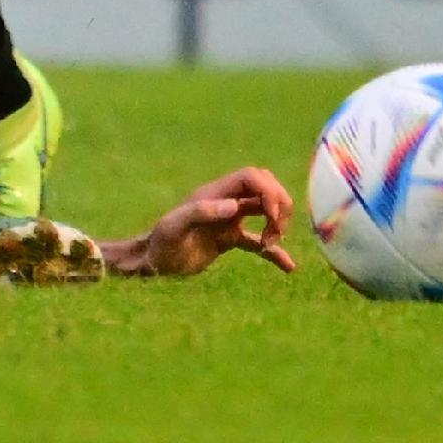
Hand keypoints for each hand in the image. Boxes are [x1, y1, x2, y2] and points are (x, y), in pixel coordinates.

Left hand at [115, 165, 296, 278]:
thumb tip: (234, 206)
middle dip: (278, 205)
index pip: (251, 177)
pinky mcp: (229, 239)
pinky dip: (273, 251)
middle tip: (276, 230)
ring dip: (276, 223)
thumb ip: (201, 213)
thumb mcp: (176, 227)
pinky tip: (288, 266)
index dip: (268, 190)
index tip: (272, 215)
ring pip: (264, 210)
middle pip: (264, 188)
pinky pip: (257, 240)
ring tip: (273, 243)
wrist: (155, 262)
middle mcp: (225, 202)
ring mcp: (228, 220)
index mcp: (215, 193)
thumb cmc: (162, 243)